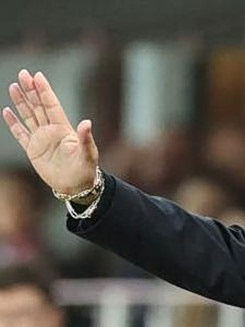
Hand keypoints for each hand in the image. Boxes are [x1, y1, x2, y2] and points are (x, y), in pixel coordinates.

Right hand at [2, 70, 98, 195]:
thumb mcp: (88, 153)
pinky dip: (13, 123)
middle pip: (38, 106)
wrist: (76, 186)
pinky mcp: (33, 150)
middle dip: (31, 90)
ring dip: (21, 102)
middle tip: (23, 73)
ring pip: (28, 116)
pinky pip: (20, 134)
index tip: (38, 76)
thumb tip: (87, 122)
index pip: (52, 105)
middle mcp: (51, 131)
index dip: (45, 91)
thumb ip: (85, 138)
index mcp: (63, 129)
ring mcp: (41, 139)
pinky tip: (7, 111)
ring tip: (13, 86)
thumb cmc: (86, 169)